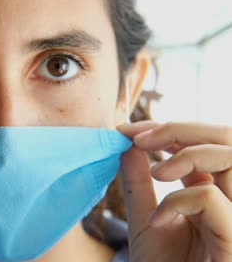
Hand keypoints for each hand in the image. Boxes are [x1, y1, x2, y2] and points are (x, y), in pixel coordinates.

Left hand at [118, 121, 231, 261]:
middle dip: (182, 129)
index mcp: (213, 190)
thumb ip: (137, 181)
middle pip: (228, 139)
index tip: (128, 130)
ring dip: (189, 154)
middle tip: (141, 137)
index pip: (204, 142)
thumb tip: (126, 143)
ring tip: (157, 173)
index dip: (169, 128)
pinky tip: (159, 218)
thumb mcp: (145, 218)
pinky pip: (214, 200)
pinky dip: (182, 199)